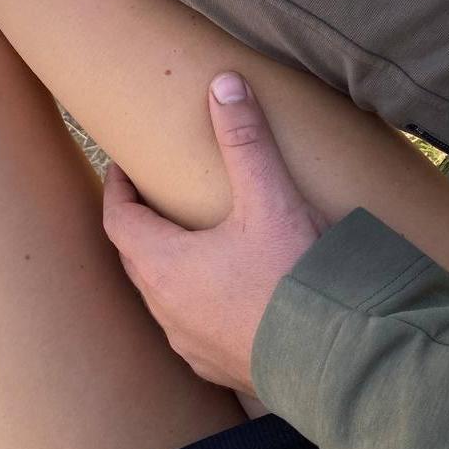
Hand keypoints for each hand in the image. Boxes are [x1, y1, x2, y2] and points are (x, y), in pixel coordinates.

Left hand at [103, 72, 330, 394]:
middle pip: (134, 257)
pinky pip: (188, 330)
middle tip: (151, 201)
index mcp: (163, 264)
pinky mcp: (215, 366)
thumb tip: (224, 83)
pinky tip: (220, 298)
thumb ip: (245, 140)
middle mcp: (165, 308)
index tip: (123, 169)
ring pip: (160, 296)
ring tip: (187, 245)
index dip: (117, 190)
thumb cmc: (290, 279)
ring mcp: (188, 342)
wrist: (331, 360)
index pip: (118, 219)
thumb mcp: (268, 200)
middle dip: (137, 226)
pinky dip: (192, 305)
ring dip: (164, 268)